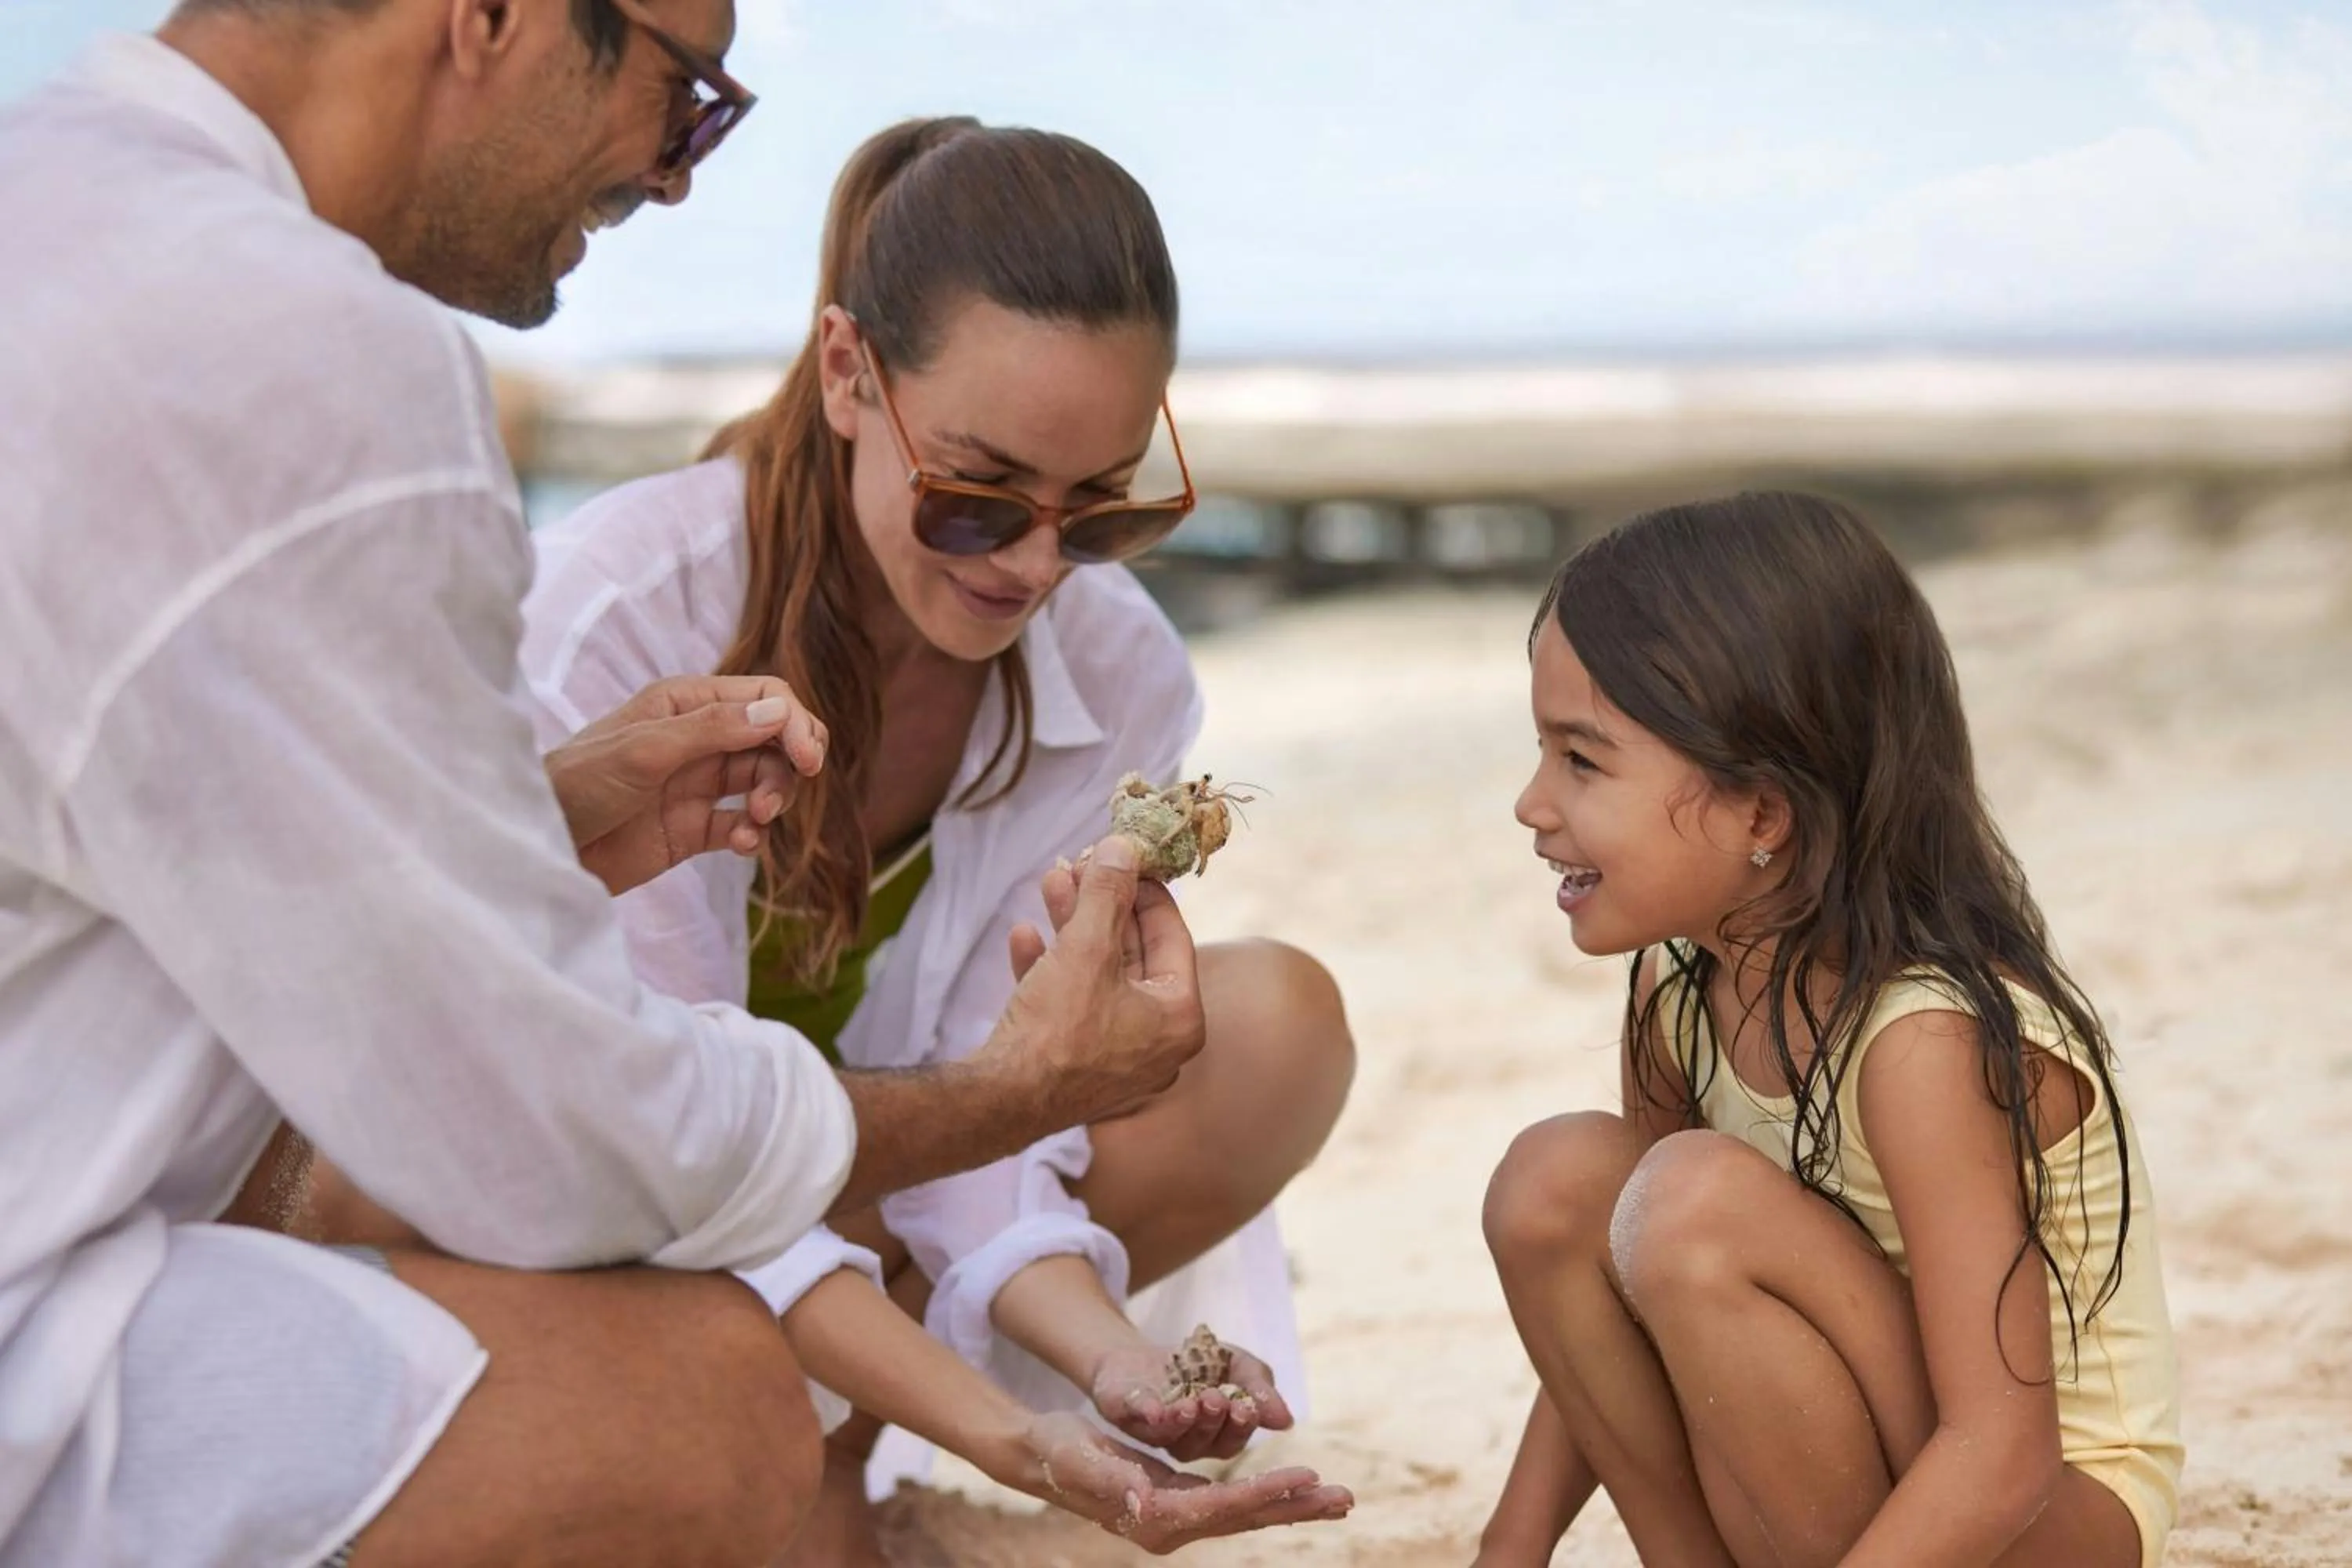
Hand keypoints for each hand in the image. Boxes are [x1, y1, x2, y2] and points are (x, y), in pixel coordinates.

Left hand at [544, 675, 826, 895]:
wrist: (540, 846)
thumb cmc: (577, 783)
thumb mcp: (644, 749)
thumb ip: (713, 730)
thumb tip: (779, 711)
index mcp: (686, 703)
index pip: (763, 696)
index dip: (793, 722)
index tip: (807, 758)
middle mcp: (697, 738)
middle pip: (771, 741)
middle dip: (786, 765)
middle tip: (776, 799)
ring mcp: (696, 785)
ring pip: (763, 782)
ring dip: (771, 800)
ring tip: (754, 820)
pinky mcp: (692, 830)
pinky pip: (741, 827)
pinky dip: (750, 835)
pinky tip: (740, 845)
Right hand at [976, 834, 1205, 1128]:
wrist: (1001, 1103)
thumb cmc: (1058, 1028)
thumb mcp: (1086, 947)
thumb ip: (1107, 892)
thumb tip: (1124, 847)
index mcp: (1179, 1018)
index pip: (1172, 936)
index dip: (1144, 889)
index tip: (1124, 858)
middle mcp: (1157, 1044)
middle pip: (1132, 955)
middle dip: (1100, 905)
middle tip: (1078, 865)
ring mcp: (1117, 1060)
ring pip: (1098, 977)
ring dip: (1072, 929)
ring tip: (1049, 884)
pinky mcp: (1077, 1069)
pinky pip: (1073, 1008)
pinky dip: (1052, 971)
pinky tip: (1022, 938)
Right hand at [997, 1411, 1350, 1553]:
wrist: (1042, 1453)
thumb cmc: (1057, 1451)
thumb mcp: (1079, 1459)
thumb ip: (1112, 1481)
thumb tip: (1143, 1502)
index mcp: (1153, 1519)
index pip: (1221, 1508)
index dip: (1265, 1491)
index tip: (1307, 1475)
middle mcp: (1171, 1526)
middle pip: (1246, 1518)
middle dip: (1296, 1507)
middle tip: (1346, 1498)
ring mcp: (1179, 1516)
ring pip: (1247, 1512)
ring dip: (1293, 1504)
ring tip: (1338, 1498)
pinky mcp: (1181, 1501)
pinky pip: (1235, 1502)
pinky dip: (1269, 1494)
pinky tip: (1297, 1490)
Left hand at [1088, 1339, 1293, 1463]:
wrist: (1143, 1351)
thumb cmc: (1198, 1364)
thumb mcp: (1238, 1364)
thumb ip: (1260, 1387)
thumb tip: (1286, 1421)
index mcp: (1215, 1435)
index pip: (1232, 1440)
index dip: (1240, 1426)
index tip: (1246, 1408)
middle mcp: (1185, 1441)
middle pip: (1204, 1442)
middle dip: (1213, 1422)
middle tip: (1217, 1400)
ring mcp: (1153, 1430)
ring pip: (1172, 1435)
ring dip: (1184, 1420)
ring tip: (1192, 1402)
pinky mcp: (1124, 1411)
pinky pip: (1135, 1416)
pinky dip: (1146, 1411)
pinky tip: (1155, 1409)